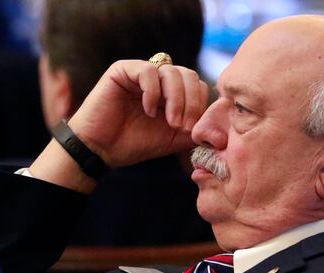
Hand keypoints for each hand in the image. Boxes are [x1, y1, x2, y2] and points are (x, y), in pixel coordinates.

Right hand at [69, 60, 209, 166]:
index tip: (191, 129)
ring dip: (176, 99)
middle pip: (189, 75)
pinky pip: (149, 71)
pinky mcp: (123, 70)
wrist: (102, 150)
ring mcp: (142, 72)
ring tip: (169, 121)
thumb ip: (195, 129)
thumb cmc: (135, 144)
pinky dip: (153, 92)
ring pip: (173, 72)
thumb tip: (221, 131)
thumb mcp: (173, 139)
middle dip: (191, 102)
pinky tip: (148, 110)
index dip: (200, 106)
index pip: (198, 86)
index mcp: (172, 92)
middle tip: (182, 125)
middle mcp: (159, 79)